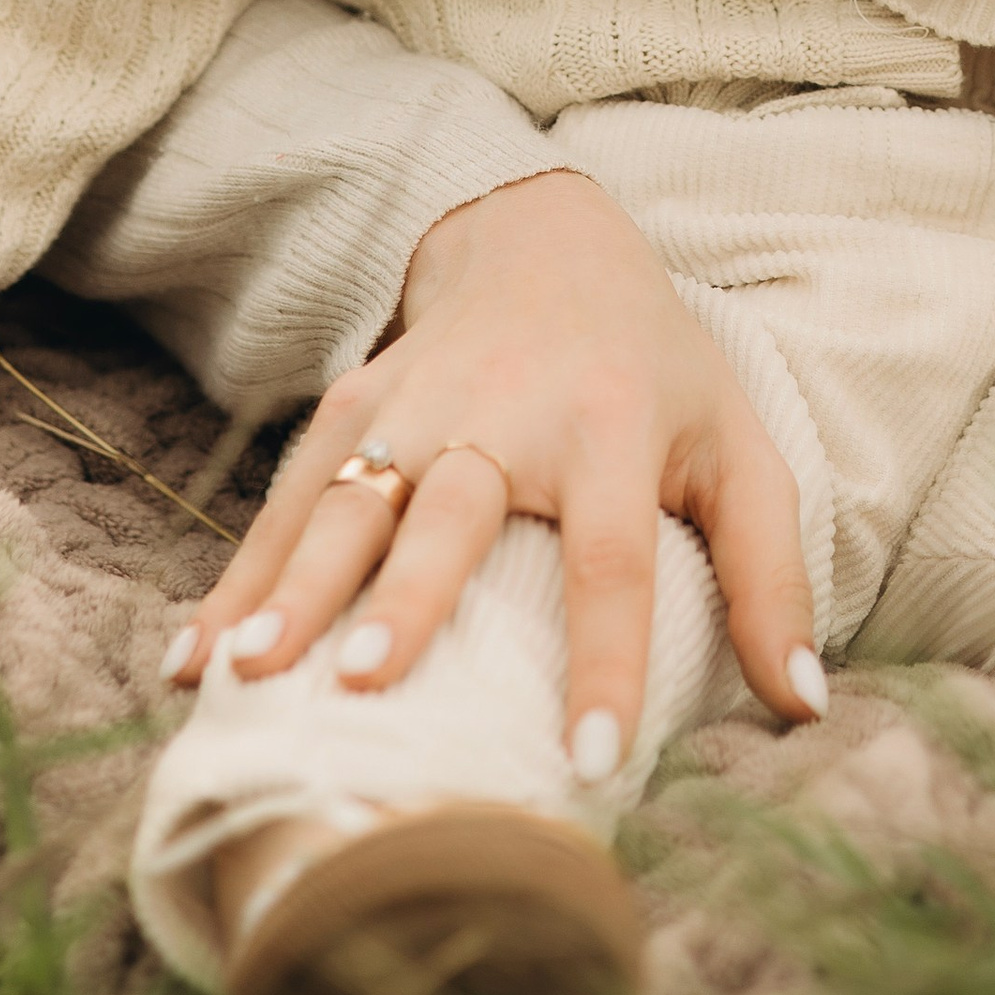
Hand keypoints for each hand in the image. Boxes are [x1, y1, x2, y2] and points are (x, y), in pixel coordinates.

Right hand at [163, 171, 822, 777]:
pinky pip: (291, 495)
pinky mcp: (355, 398)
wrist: (550, 235)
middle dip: (407, 596)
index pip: (614, 554)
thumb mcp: (736, 449)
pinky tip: (192, 660)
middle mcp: (508, 410)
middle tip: (365, 683)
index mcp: (613, 428)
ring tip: (247, 675)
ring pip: (349, 499)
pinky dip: (238, 575)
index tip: (591, 758)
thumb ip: (771, 572)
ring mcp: (418, 398)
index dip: (606, 655)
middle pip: (452, 509)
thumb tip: (803, 704)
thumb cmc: (655, 371)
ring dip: (294, 586)